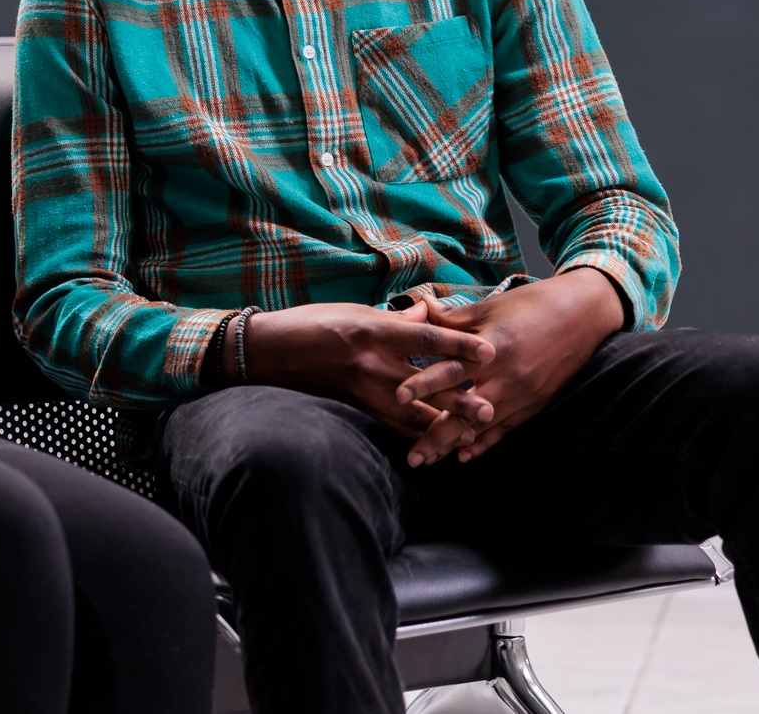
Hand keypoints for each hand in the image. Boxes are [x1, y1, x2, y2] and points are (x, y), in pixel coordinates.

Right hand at [243, 301, 496, 439]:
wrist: (268, 352)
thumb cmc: (310, 323)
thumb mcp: (355, 311)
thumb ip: (396, 320)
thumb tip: (430, 315)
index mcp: (373, 330)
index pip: (425, 339)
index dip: (459, 346)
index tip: (489, 352)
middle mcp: (370, 363)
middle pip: (425, 385)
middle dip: (458, 400)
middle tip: (490, 409)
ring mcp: (361, 390)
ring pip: (410, 415)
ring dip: (441, 426)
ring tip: (470, 435)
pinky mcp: (352, 409)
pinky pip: (389, 427)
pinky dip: (413, 436)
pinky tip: (433, 446)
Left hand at [398, 269, 623, 466]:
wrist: (582, 316)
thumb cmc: (532, 305)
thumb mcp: (491, 306)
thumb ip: (454, 317)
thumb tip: (420, 309)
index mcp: (491, 349)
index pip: (451, 371)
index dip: (424, 384)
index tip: (398, 397)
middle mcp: (505, 377)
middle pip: (463, 412)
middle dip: (435, 436)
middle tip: (411, 456)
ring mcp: (520, 395)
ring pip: (481, 428)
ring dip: (453, 446)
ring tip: (429, 462)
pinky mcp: (532, 405)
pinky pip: (504, 430)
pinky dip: (483, 444)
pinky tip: (463, 456)